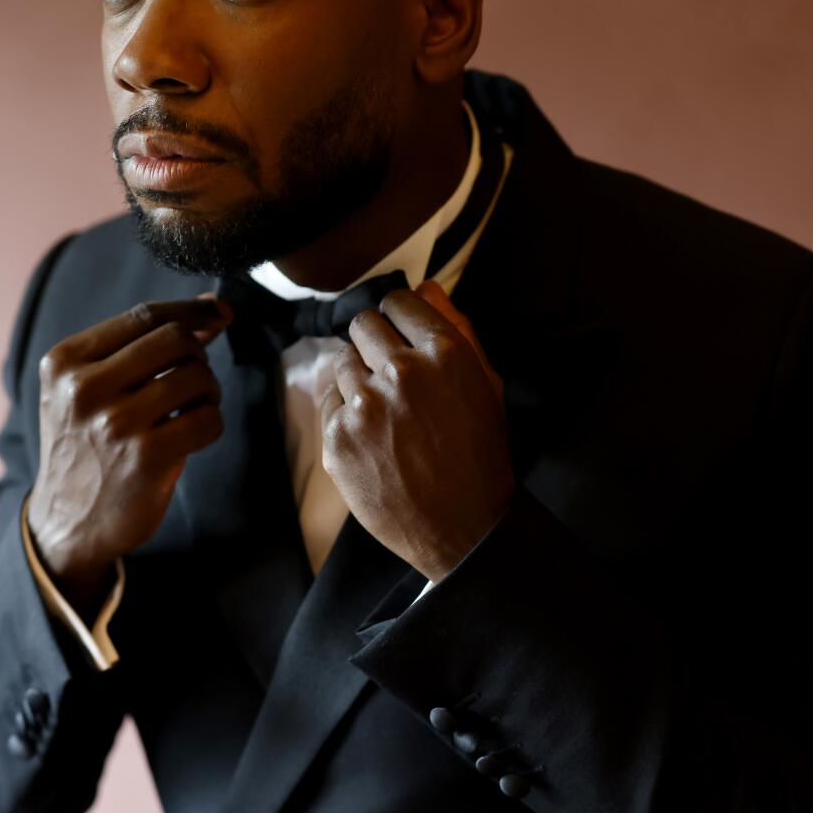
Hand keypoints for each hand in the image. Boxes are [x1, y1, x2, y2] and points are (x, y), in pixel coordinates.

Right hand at [26, 294, 233, 580]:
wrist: (68, 522)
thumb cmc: (87, 446)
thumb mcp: (88, 389)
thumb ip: (139, 347)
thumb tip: (211, 307)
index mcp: (64, 362)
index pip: (144, 316)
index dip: (192, 310)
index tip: (220, 311)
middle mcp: (83, 388)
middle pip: (176, 339)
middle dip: (198, 355)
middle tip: (194, 380)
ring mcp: (114, 423)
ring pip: (197, 376)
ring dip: (208, 391)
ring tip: (191, 409)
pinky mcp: (145, 458)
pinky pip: (208, 419)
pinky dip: (211, 423)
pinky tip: (192, 435)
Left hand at [320, 280, 513, 580]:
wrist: (461, 528)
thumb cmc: (478, 454)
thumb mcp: (485, 385)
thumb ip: (458, 329)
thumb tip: (427, 285)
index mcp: (445, 353)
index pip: (400, 302)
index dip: (400, 319)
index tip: (402, 337)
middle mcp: (402, 372)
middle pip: (364, 324)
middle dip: (376, 343)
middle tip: (391, 375)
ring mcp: (365, 406)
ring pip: (342, 361)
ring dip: (359, 378)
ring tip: (384, 412)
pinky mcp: (336, 438)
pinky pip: (327, 399)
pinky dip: (343, 412)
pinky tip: (370, 435)